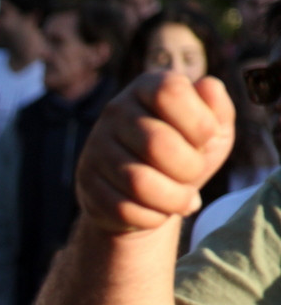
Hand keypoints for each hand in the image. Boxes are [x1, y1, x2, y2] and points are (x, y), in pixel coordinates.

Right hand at [76, 71, 235, 235]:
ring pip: (139, 182)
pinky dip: (152, 217)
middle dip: (189, 168)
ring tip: (185, 201)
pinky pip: (123, 209)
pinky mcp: (87, 184)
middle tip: (194, 175)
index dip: (198, 122)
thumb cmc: (185, 154)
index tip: (206, 139)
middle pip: (156, 142)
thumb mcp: (212, 130)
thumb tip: (207, 87)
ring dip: (174, 199)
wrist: (147, 195)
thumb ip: (217, 108)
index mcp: (147, 87)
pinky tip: (159, 211)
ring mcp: (96, 148)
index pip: (170, 92)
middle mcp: (116, 111)